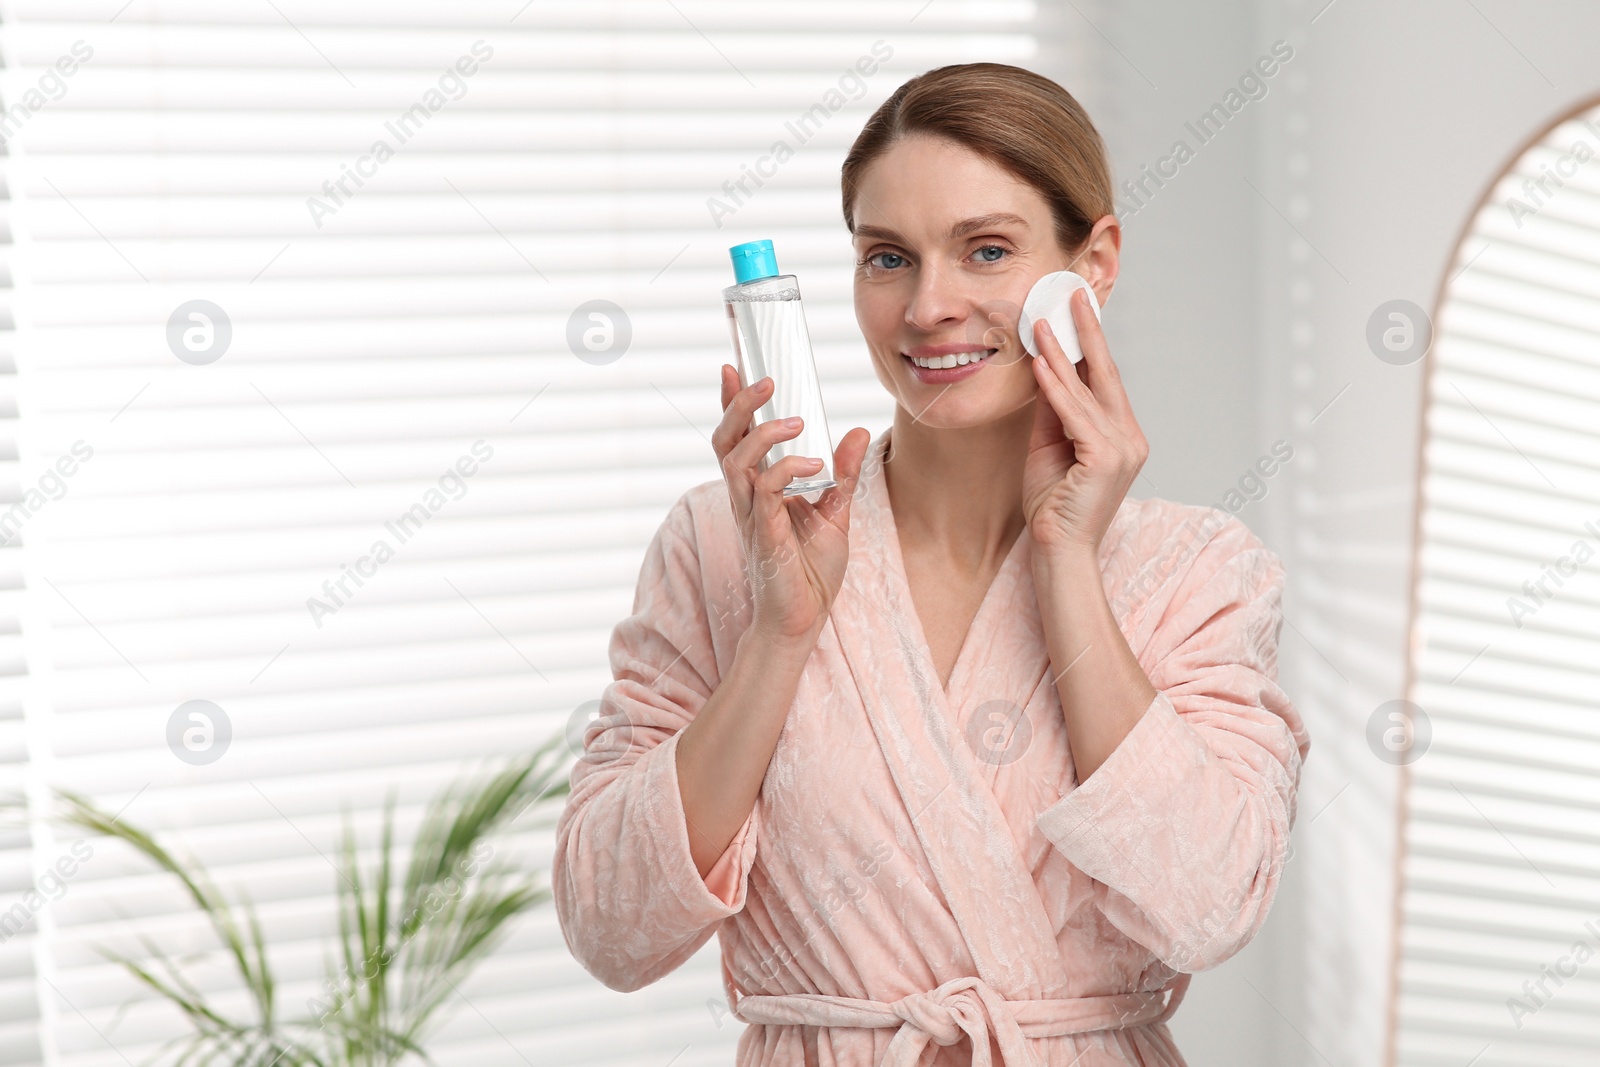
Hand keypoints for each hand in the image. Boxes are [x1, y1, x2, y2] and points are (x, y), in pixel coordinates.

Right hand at [713, 366, 871, 644]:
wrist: (804, 619)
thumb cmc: (810, 571)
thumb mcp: (835, 512)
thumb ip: (842, 473)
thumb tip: (855, 432)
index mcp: (757, 490)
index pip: (736, 438)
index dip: (731, 404)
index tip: (733, 368)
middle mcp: (746, 498)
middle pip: (725, 441)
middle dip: (737, 406)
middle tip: (762, 380)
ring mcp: (752, 516)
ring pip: (737, 461)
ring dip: (763, 434)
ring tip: (795, 422)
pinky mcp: (764, 535)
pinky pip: (765, 492)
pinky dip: (786, 471)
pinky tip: (813, 465)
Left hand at [1021, 288, 1148, 557]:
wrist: (1058, 551)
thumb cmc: (1053, 505)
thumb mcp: (1048, 447)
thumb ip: (1052, 411)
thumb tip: (1044, 369)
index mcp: (1120, 435)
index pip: (1104, 379)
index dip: (1089, 343)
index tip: (1075, 310)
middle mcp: (1129, 438)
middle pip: (1105, 373)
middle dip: (1087, 331)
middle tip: (1073, 294)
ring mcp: (1122, 448)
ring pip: (1087, 389)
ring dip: (1061, 351)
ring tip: (1041, 320)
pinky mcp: (1106, 459)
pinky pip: (1074, 413)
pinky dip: (1055, 386)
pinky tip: (1040, 362)